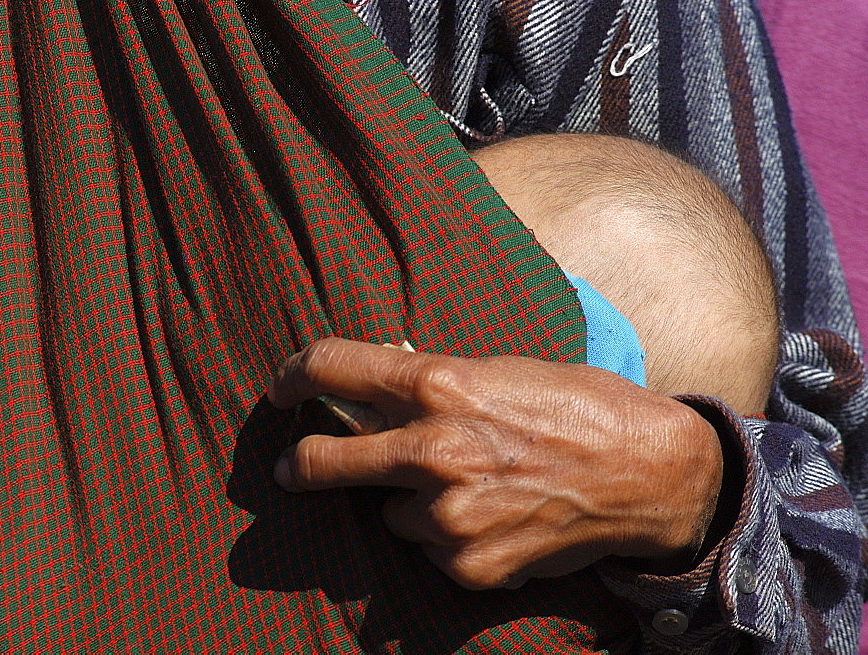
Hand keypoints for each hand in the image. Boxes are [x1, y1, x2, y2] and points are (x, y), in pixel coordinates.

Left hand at [267, 337, 722, 588]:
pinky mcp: (468, 565)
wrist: (650, 473)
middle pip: (320, 461)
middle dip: (297, 466)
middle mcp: (432, 449)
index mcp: (439, 384)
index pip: (330, 367)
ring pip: (390, 515)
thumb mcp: (503, 371)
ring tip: (474, 490)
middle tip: (288, 470)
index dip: (293, 377)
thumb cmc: (580, 405)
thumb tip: (380, 384)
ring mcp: (447, 514)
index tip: (282, 392)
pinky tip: (498, 520)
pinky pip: (433, 552)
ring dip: (412, 505)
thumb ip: (435, 382)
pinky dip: (451, 541)